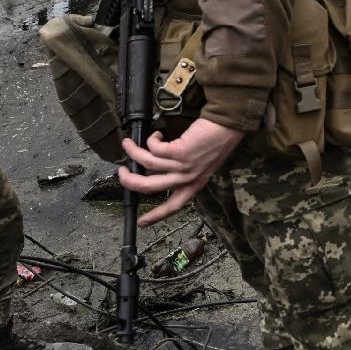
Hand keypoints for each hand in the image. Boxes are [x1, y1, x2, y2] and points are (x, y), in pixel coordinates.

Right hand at [118, 119, 245, 226]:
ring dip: (133, 152)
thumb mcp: (202, 166)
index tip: (142, 222)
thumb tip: (160, 170)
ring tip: (127, 143)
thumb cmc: (216, 143)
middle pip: (150, 187)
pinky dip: (151, 140)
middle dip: (129, 181)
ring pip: (147, 164)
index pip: (173, 206)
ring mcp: (183, 166)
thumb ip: (185, 173)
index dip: (155, 215)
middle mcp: (187, 179)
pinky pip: (154, 148)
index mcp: (193, 185)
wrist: (228, 127)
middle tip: (121, 172)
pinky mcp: (179, 151)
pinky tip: (156, 135)